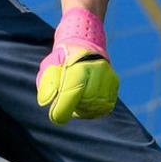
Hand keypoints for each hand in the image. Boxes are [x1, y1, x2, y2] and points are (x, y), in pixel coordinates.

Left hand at [36, 6, 118, 122]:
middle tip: (65, 100)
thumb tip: (45, 102)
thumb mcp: (49, 67)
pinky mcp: (115, 83)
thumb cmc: (62, 59)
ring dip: (83, 108)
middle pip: (84, 103)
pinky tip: (86, 99)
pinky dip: (94, 107)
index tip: (55, 117)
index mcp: (78, 64)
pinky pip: (105, 106)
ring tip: (76, 97)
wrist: (84, 44)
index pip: (72, 92)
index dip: (62, 109)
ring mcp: (108, 76)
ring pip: (96, 107)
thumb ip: (47, 84)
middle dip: (72, 106)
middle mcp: (97, 70)